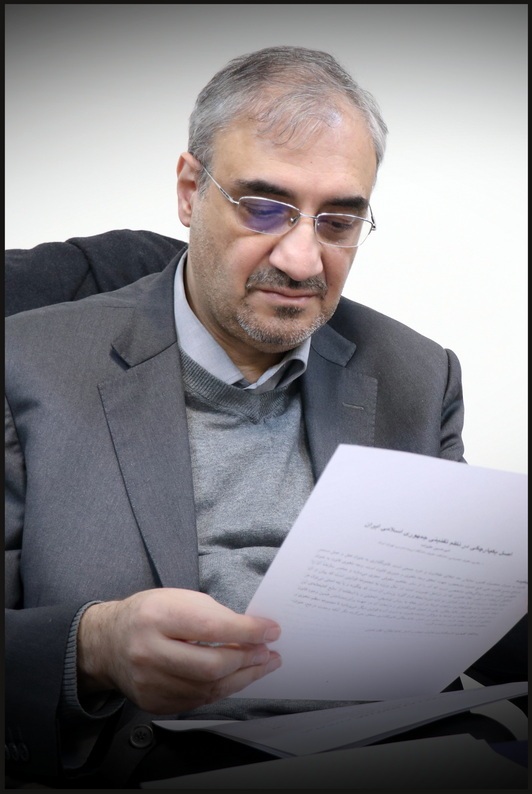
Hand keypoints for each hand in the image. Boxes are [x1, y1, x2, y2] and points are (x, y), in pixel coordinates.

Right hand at [77, 588, 281, 713]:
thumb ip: (214, 615)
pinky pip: (198, 701)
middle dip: (247, 660)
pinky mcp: (154, 703)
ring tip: (261, 665)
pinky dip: (222, 689)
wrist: (108, 643)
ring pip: (208, 690)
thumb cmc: (148, 615)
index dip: (247, 632)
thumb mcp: (178, 599)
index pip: (211, 628)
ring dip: (242, 678)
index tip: (271, 630)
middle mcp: (149, 652)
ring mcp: (149, 683)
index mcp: (156, 617)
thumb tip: (253, 632)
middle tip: (268, 652)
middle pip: (211, 667)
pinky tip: (236, 677)